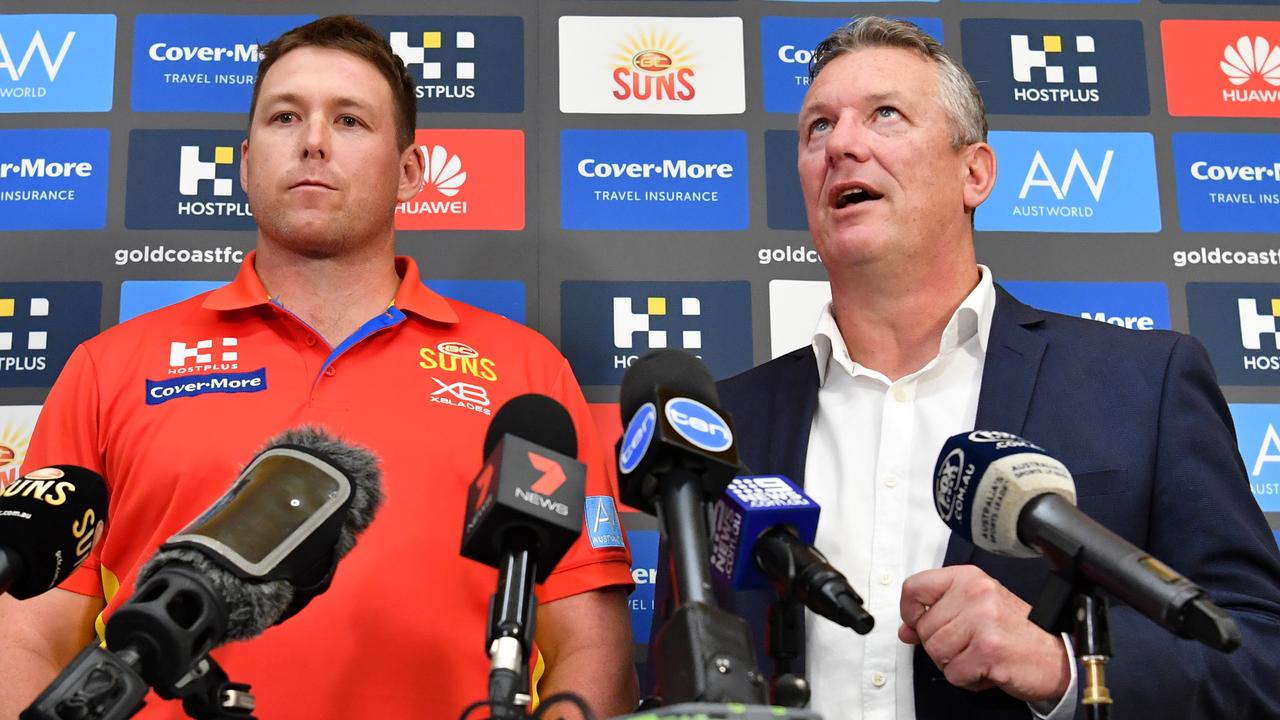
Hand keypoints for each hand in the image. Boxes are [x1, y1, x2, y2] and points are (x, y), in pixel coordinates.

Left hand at [898, 565, 1069, 703]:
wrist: (1057, 656)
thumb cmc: (1016, 631)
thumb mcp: (975, 610)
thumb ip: (937, 614)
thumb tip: (906, 629)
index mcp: (969, 578)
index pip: (914, 588)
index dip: (910, 612)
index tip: (918, 623)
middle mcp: (976, 594)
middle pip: (925, 628)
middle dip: (941, 646)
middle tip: (969, 645)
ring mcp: (983, 621)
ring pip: (936, 652)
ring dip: (954, 663)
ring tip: (978, 656)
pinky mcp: (988, 649)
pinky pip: (954, 673)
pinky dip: (967, 679)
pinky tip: (986, 668)